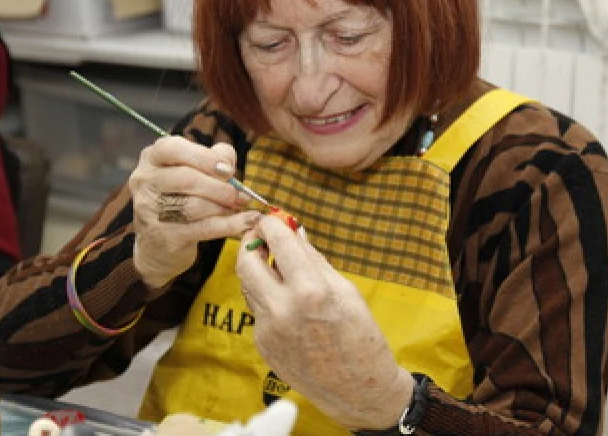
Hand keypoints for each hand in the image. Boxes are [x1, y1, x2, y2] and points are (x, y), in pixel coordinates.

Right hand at [129, 136, 261, 287]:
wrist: (159, 242)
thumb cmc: (181, 196)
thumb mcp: (193, 170)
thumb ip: (213, 158)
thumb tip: (229, 161)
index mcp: (151, 159)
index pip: (171, 148)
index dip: (204, 157)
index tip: (227, 170)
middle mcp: (145, 182)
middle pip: (186, 178)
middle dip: (219, 186)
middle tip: (239, 193)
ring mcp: (150, 211)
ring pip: (194, 205)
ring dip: (223, 205)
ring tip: (238, 206)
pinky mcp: (164, 236)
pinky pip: (204, 228)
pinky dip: (230, 224)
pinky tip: (247, 221)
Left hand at [237, 216, 412, 429]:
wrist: (358, 389)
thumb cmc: (362, 337)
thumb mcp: (345, 290)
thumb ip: (314, 260)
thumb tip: (295, 233)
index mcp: (310, 290)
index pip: (278, 241)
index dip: (271, 223)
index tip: (272, 218)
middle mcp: (282, 308)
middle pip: (245, 261)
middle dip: (251, 243)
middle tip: (262, 237)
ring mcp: (268, 329)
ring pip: (247, 285)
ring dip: (257, 270)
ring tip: (278, 268)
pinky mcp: (262, 344)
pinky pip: (257, 310)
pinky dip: (267, 298)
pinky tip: (288, 303)